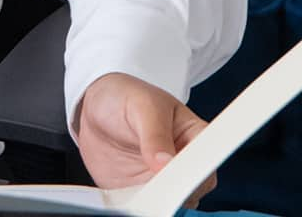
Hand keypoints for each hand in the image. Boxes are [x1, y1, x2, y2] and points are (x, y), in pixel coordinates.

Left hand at [73, 72, 216, 209]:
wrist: (94, 109)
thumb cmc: (125, 97)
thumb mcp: (142, 106)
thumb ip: (154, 133)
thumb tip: (165, 162)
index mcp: (195, 135)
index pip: (207, 160)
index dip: (196, 170)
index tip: (176, 172)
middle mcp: (183, 161)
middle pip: (194, 188)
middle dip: (177, 190)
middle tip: (155, 184)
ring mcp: (163, 179)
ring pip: (173, 203)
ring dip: (158, 202)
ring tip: (139, 191)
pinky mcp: (142, 191)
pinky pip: (148, 207)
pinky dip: (139, 206)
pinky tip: (127, 199)